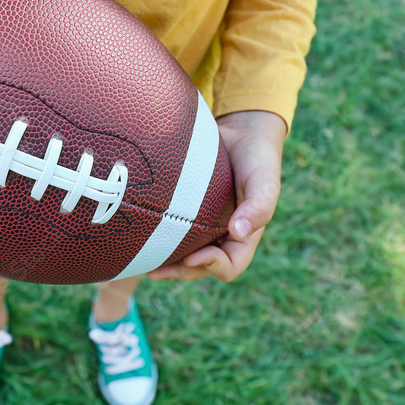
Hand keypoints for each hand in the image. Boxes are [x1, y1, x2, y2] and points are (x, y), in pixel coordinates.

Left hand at [147, 110, 284, 281]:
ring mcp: (203, 225)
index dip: (212, 266)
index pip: (230, 265)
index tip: (192, 258)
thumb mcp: (265, 180)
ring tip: (142, 261)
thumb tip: (238, 233)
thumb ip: (258, 206)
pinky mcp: (185, 210)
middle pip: (200, 267)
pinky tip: (139, 233)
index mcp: (244, 237)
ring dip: (165, 261)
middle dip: (179, 271)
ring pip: (182, 252)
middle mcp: (221, 236)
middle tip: (154, 271)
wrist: (241, 132)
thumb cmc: (258, 158)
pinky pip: (172, 230)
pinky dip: (158, 236)